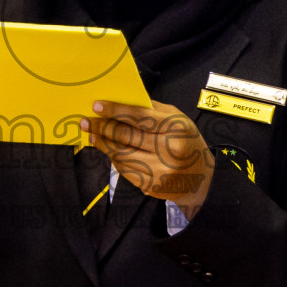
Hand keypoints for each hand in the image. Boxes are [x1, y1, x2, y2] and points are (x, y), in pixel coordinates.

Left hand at [80, 100, 213, 217]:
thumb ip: (151, 110)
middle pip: (127, 137)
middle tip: (86, 121)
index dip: (116, 111)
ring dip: (104, 144)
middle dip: (102, 128)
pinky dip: (115, 159)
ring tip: (93, 135)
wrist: (201, 178)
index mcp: (176, 129)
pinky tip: (109, 150)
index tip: (97, 106)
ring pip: (122, 155)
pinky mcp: (152, 186)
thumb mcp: (177, 119)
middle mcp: (169, 151)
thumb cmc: (186, 141)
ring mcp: (160, 171)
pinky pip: (125, 170)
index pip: (140, 117)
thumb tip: (120, 101)